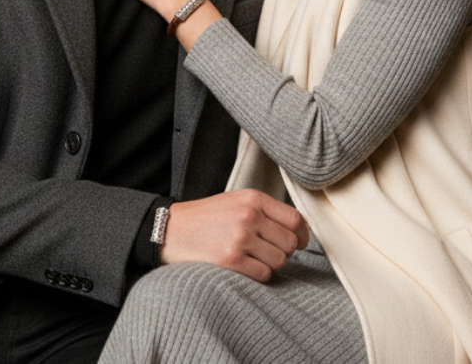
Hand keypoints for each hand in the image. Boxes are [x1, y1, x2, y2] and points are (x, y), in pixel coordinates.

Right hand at [160, 189, 309, 282]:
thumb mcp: (235, 201)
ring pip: (279, 260)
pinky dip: (258, 274)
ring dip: (270, 264)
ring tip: (253, 259)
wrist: (169, 229)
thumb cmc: (204, 218)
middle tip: (268, 252)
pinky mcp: (231, 259)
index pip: (295, 219)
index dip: (302, 235)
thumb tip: (296, 229)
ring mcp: (240, 237)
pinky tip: (244, 267)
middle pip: (290, 242)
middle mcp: (249, 215)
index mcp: (253, 198)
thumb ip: (264, 210)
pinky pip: (263, 274)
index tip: (300, 243)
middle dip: (284, 252)